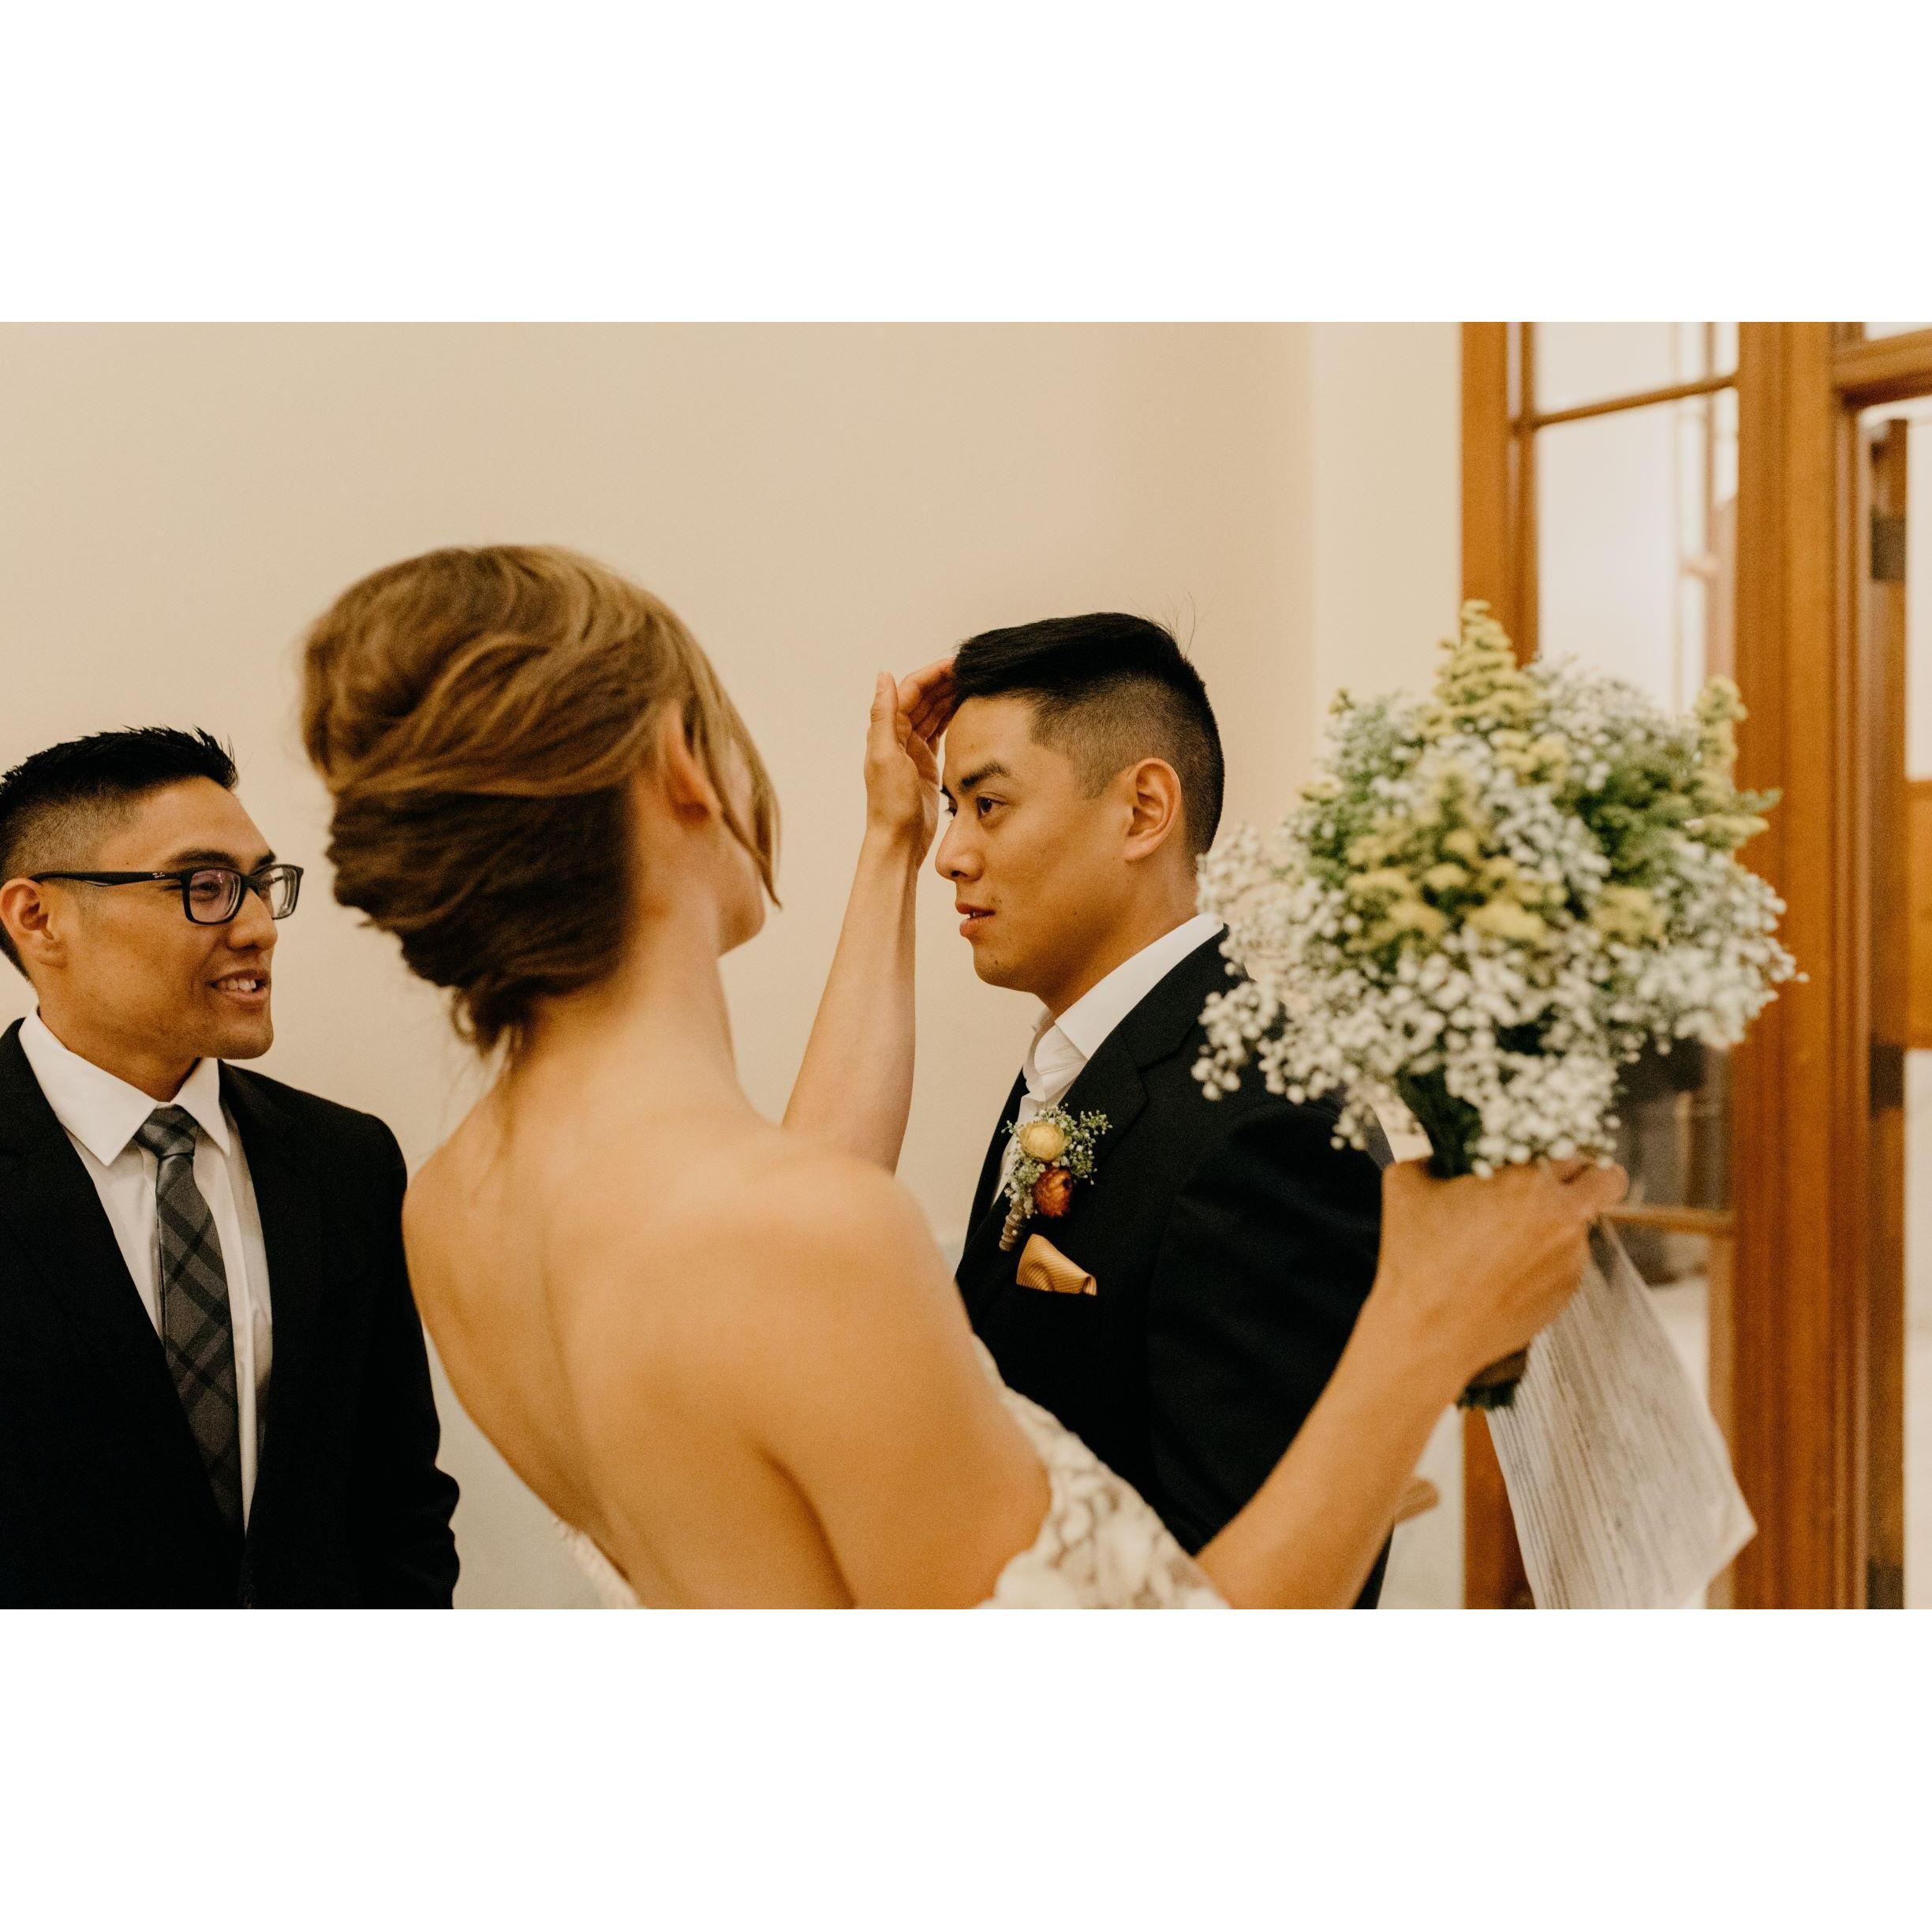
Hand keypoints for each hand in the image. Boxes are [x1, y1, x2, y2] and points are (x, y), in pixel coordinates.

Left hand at [863, 657, 956, 856]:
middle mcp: (897, 736)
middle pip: (923, 698)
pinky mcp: (926, 764)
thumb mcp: (886, 756)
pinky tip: (967, 709)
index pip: (910, 690)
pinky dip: (952, 717)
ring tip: (974, 683)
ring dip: (949, 696)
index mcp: (887, 730)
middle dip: (945, 681)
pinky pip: (939, 731)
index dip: (932, 674)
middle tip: (973, 670)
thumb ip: (884, 716)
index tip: (957, 663)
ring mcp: (912, 750)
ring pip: (932, 713)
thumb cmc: (891, 804)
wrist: (900, 841)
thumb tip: (883, 676)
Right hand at [1364, 1157, 1629, 1393]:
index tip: (1540, 1155)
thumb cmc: (1414, 1255)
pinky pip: (1568, 1260)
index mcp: (1527, 1180)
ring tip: (1506, 1238)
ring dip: (1558, 1221)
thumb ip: (1437, 1154)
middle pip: (1609, 1179)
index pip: (1570, 1145)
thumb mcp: (1407, 1181)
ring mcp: (1570, 1258)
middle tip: (1559, 1182)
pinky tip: (1504, 1269)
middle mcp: (1561, 1216)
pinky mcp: (1567, 1291)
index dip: (1554, 1148)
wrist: (1426, 1333)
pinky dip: (1545, 1257)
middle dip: (1592, 1175)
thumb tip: (1449, 1151)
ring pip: (1584, 1223)